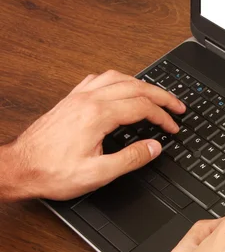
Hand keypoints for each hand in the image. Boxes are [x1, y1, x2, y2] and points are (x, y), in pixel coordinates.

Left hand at [6, 70, 182, 200]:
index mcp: (97, 116)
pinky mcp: (70, 100)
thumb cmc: (52, 172)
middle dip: (161, 95)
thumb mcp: (98, 173)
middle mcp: (88, 100)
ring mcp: (78, 97)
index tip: (173, 127)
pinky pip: (98, 79)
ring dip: (141, 84)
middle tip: (177, 105)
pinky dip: (118, 80)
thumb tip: (154, 147)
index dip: (163, 117)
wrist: (19, 168)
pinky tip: (122, 88)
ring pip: (118, 78)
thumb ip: (131, 159)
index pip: (142, 107)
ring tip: (156, 95)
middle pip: (135, 87)